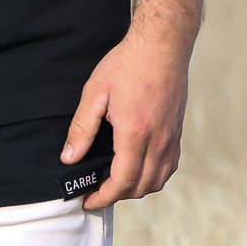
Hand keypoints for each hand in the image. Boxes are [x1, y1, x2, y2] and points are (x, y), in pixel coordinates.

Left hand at [62, 31, 187, 209]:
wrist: (163, 44)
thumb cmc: (126, 64)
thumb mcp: (94, 93)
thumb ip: (81, 129)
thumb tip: (69, 158)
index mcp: (135, 132)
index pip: (123, 180)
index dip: (104, 197)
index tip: (88, 201)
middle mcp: (158, 139)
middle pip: (141, 186)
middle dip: (117, 196)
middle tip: (96, 193)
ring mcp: (171, 136)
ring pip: (159, 180)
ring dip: (137, 189)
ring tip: (114, 184)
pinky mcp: (177, 131)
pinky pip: (170, 166)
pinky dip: (153, 176)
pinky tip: (137, 170)